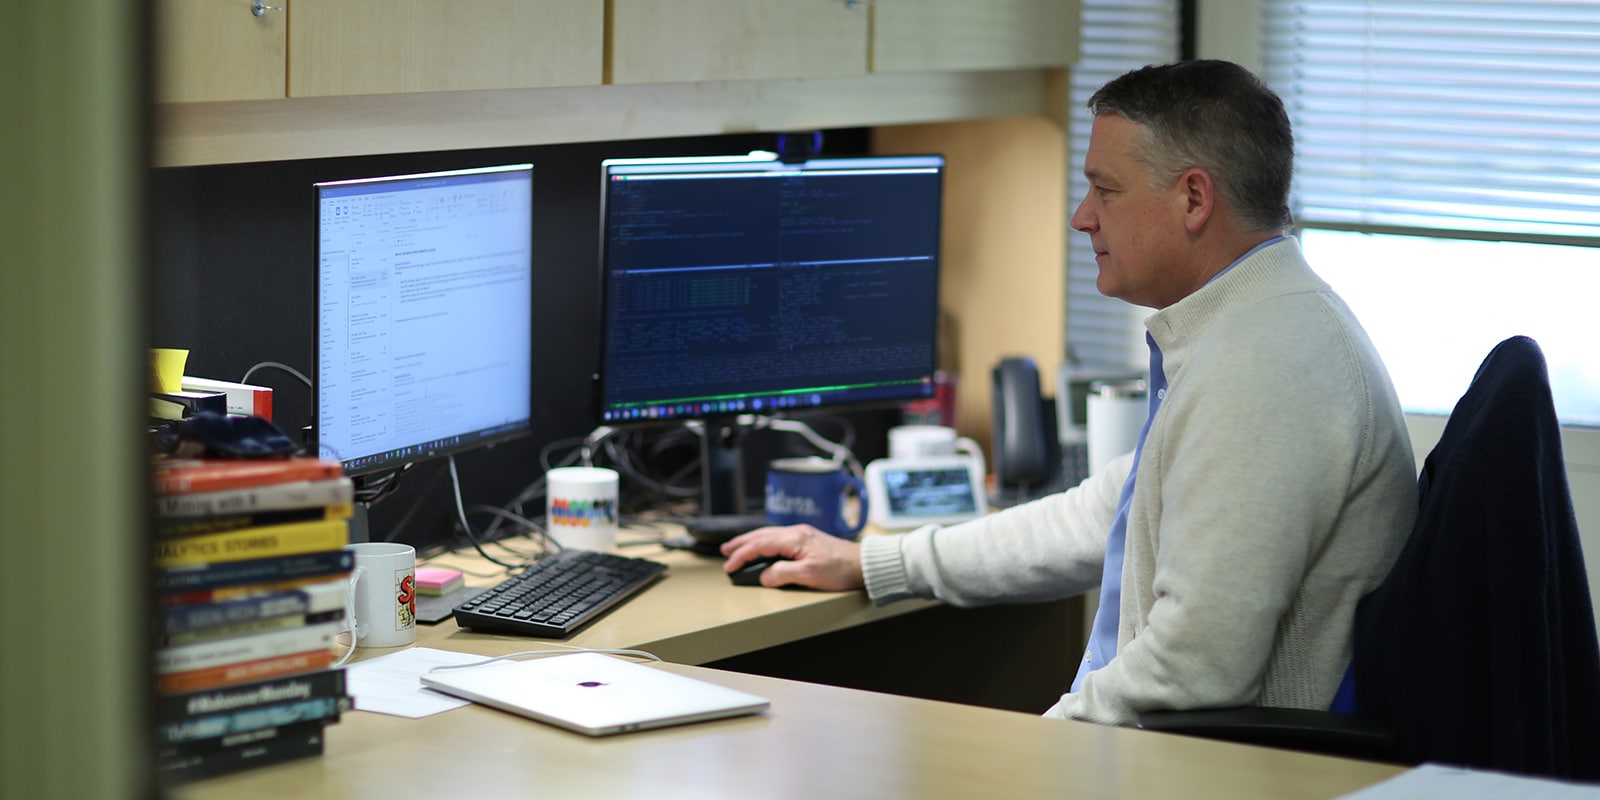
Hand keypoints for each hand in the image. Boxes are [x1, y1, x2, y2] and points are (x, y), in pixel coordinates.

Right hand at [720, 524, 864, 590]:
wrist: (864, 564)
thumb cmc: (841, 569)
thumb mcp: (810, 575)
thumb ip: (782, 574)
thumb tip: (764, 575)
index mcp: (794, 539)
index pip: (759, 545)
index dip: (742, 555)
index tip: (729, 566)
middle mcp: (796, 532)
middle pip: (761, 535)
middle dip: (741, 543)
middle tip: (725, 551)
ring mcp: (803, 535)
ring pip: (769, 535)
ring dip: (751, 541)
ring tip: (738, 548)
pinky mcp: (808, 540)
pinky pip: (778, 538)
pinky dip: (764, 542)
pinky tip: (763, 547)